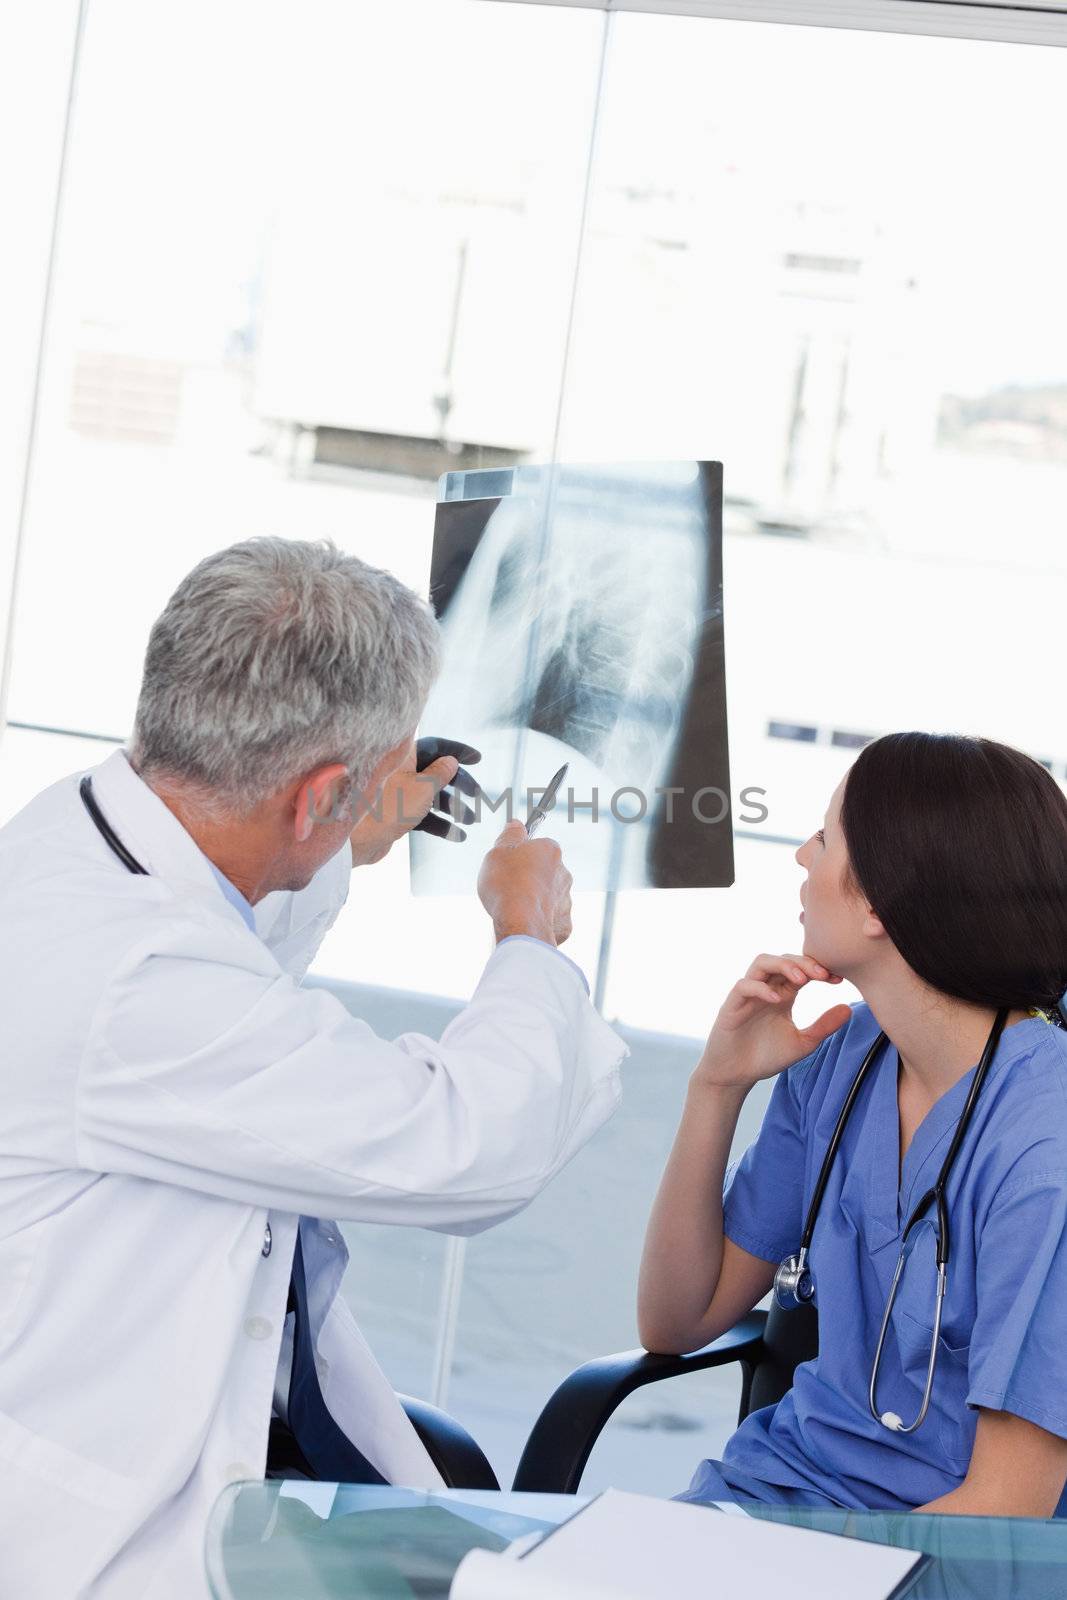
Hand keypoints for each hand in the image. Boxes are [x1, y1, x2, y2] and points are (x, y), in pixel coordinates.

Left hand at [349, 739, 475, 866]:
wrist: (358, 840)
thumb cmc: (389, 808)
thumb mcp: (423, 787)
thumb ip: (441, 773)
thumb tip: (451, 761)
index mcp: (404, 756)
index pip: (437, 746)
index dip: (458, 751)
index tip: (477, 759)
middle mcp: (401, 771)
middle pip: (437, 772)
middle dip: (459, 784)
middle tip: (478, 796)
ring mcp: (398, 792)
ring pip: (431, 795)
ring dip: (452, 807)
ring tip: (470, 820)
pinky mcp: (396, 813)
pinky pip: (423, 814)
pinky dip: (439, 823)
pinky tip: (457, 835)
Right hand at [477, 818, 573, 946]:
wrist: (520, 923)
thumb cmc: (507, 884)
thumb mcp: (498, 851)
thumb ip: (509, 835)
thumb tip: (516, 824)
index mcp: (550, 851)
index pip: (538, 847)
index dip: (520, 855)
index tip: (507, 865)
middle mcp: (564, 873)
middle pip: (545, 872)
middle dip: (529, 879)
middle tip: (508, 888)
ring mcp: (566, 900)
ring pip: (549, 897)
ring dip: (535, 901)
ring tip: (515, 909)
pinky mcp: (564, 924)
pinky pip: (551, 920)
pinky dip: (539, 922)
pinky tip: (525, 924)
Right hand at [694, 952, 850, 1092]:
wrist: (735, 1076)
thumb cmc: (765, 1057)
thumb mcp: (803, 1043)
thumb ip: (823, 1026)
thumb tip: (849, 1008)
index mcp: (782, 994)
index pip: (800, 970)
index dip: (818, 969)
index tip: (838, 979)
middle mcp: (765, 989)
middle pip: (783, 959)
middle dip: (804, 962)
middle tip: (823, 974)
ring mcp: (747, 995)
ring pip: (761, 963)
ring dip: (782, 965)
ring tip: (802, 979)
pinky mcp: (731, 1006)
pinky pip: (744, 986)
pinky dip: (760, 988)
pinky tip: (777, 999)